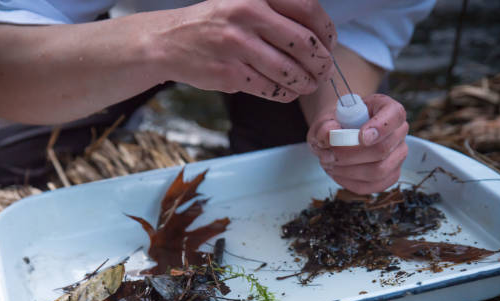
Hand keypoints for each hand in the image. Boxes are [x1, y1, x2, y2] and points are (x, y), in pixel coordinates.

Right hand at [155, 0, 335, 101]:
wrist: (169, 42)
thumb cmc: (212, 23)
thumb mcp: (242, 1)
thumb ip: (276, 12)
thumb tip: (317, 36)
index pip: (308, 10)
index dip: (326, 31)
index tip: (330, 43)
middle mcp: (247, 15)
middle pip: (303, 43)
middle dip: (321, 62)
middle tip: (324, 70)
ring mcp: (237, 46)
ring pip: (288, 70)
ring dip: (306, 82)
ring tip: (309, 84)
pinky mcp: (229, 74)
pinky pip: (269, 88)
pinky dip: (285, 93)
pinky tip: (288, 92)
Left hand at [307, 94, 408, 193]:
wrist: (337, 136)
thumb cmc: (336, 125)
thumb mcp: (325, 120)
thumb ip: (325, 125)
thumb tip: (329, 136)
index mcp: (388, 109)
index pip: (394, 116)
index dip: (379, 128)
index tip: (360, 137)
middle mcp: (399, 132)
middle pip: (383, 149)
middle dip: (350, 154)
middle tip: (328, 153)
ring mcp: (397, 155)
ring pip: (378, 171)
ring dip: (348, 170)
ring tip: (329, 163)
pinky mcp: (390, 175)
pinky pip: (373, 186)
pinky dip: (350, 182)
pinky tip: (337, 172)